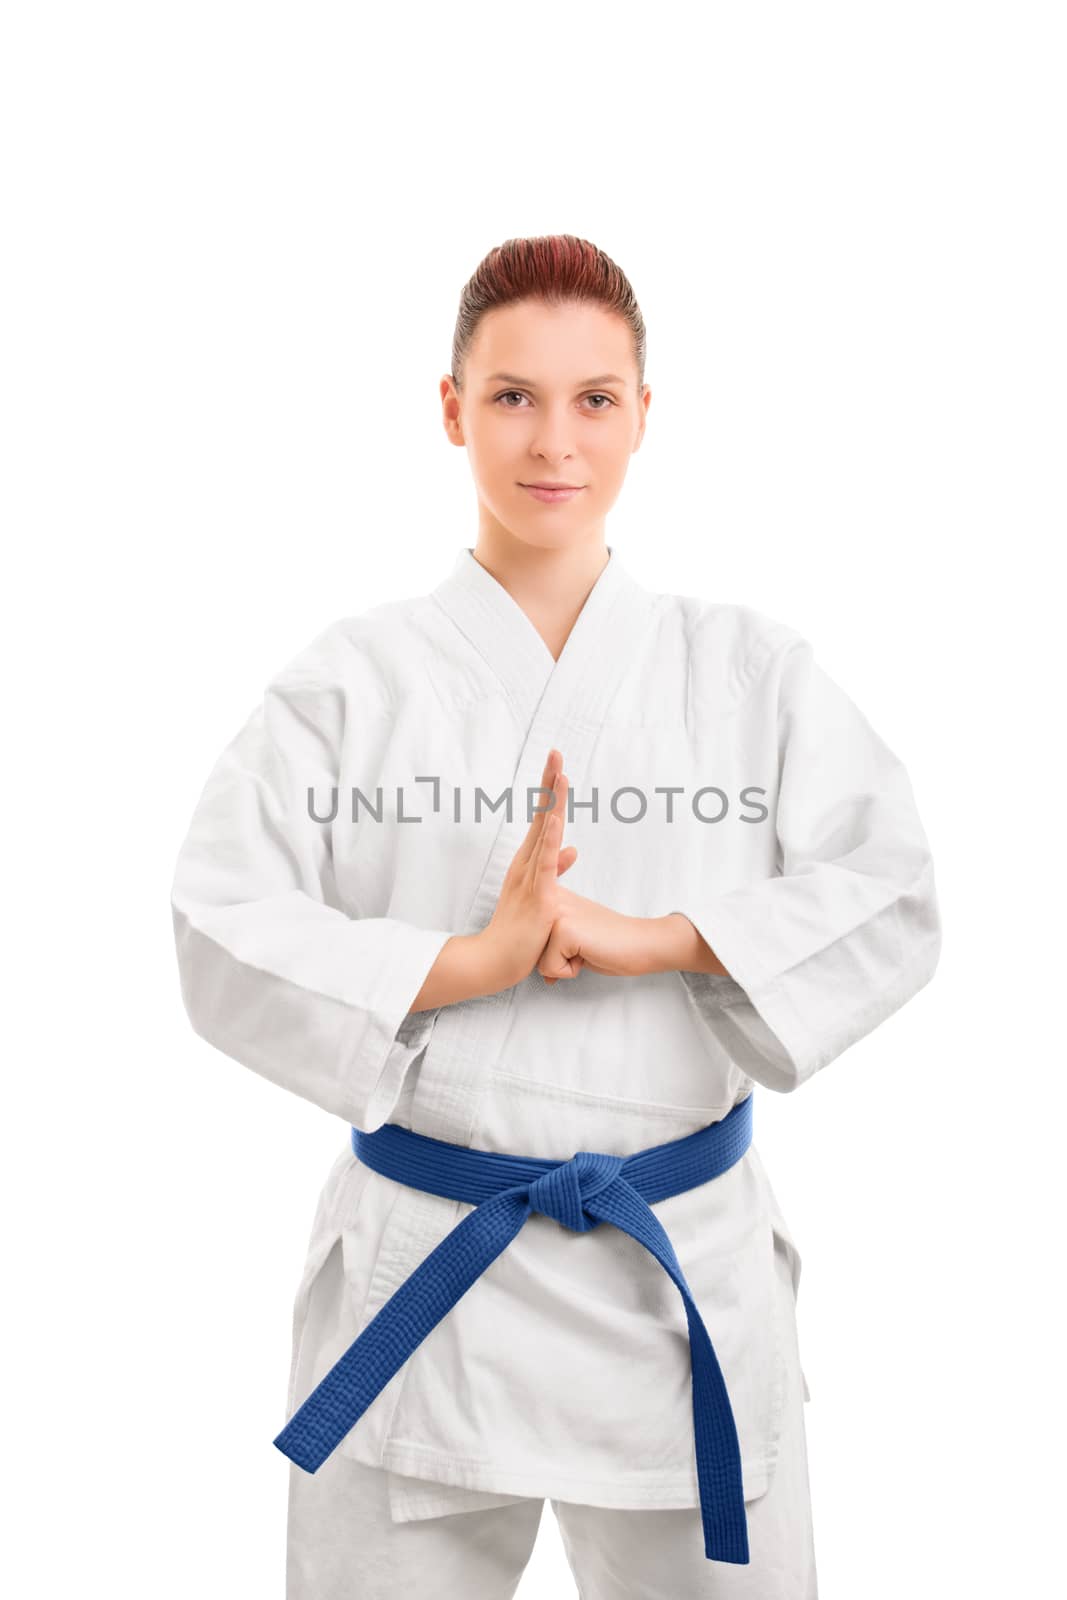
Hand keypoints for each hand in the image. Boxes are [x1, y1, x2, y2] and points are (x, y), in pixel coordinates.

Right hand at [480, 747, 578, 987]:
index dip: (551, 791)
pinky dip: (551, 840)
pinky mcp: (538, 895)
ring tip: (561, 774)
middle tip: (557, 752)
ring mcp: (530, 877)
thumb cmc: (518, 932)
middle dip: (550, 783)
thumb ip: (556, 869)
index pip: (543, 819)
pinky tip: (558, 820)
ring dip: (553, 803)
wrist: (495, 960)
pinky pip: (545, 864)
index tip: (559, 764)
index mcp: (528, 862)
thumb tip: (573, 849)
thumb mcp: (543, 895)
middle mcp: (526, 863)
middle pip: (542, 815)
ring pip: (544, 832)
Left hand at [537, 885, 659, 982]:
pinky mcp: (563, 930)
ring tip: (586, 949)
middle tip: (585, 946)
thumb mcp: (573, 939)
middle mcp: (549, 900)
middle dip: (556, 959)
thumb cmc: (610, 943)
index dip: (553, 950)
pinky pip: (550, 969)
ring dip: (563, 965)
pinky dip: (571, 970)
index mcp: (551, 896)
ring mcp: (556, 913)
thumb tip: (539, 973)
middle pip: (531, 950)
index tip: (579, 939)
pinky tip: (589, 953)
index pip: (530, 937)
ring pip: (539, 961)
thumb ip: (551, 945)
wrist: (641, 943)